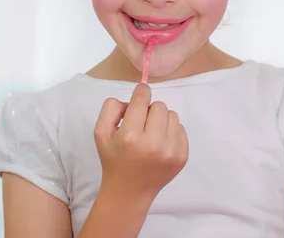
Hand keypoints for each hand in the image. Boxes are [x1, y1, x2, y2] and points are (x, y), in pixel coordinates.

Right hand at [93, 83, 188, 201]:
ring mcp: (171, 152)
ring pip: (172, 115)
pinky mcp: (182, 157)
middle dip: (150, 110)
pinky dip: (171, 132)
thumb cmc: (114, 159)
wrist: (129, 191)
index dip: (141, 92)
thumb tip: (133, 99)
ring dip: (162, 120)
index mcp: (130, 137)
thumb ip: (112, 108)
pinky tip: (160, 144)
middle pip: (159, 106)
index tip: (141, 93)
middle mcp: (153, 144)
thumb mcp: (100, 133)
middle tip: (142, 123)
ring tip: (151, 134)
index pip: (142, 100)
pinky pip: (181, 129)